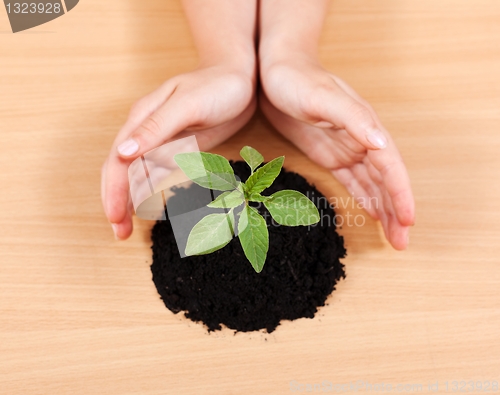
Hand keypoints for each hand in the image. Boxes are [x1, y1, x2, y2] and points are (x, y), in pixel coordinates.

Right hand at [102, 65, 255, 239]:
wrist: (240, 77)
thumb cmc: (216, 85)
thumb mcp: (187, 105)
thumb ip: (155, 128)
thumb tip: (121, 153)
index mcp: (142, 119)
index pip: (117, 161)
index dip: (113, 191)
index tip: (115, 219)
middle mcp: (146, 130)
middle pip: (121, 170)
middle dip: (116, 202)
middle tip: (119, 233)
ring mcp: (161, 139)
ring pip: (136, 174)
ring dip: (129, 200)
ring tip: (127, 228)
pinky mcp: (177, 146)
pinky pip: (156, 172)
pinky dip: (148, 190)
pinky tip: (147, 205)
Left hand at [259, 58, 414, 248]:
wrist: (276, 72)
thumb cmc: (299, 80)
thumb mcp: (323, 98)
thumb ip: (352, 119)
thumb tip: (381, 143)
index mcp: (366, 127)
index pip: (390, 166)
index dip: (401, 194)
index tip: (408, 221)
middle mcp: (362, 140)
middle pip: (386, 181)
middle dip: (397, 211)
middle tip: (402, 243)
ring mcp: (347, 148)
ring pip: (372, 184)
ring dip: (384, 210)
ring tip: (393, 237)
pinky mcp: (330, 154)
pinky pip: (352, 180)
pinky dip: (365, 197)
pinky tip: (373, 213)